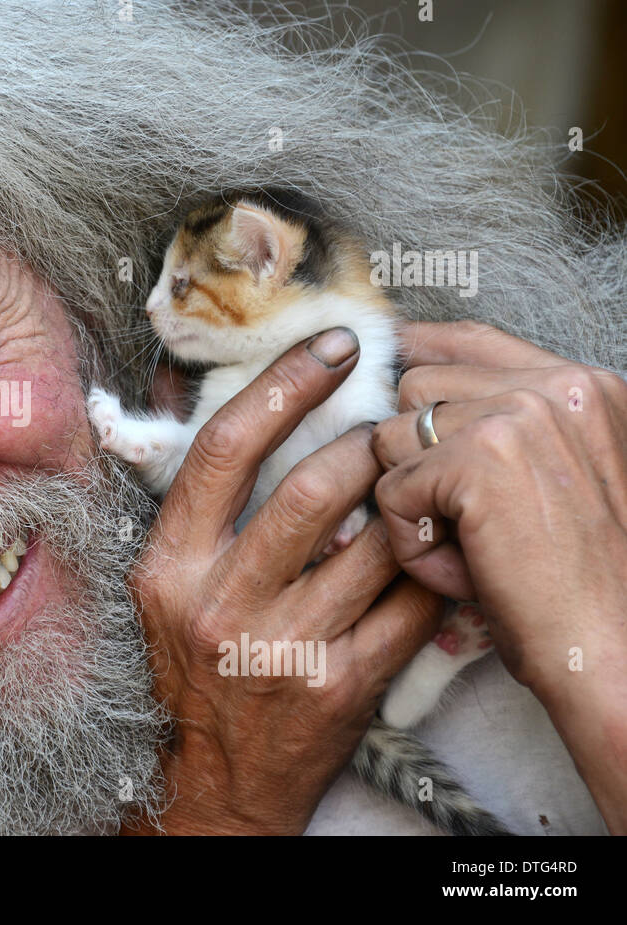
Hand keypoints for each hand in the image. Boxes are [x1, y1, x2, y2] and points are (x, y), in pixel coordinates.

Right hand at [126, 327, 442, 833]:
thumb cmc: (191, 669)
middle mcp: (219, 604)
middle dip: (370, 440)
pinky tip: (429, 547)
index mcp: (169, 566)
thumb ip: (193, 506)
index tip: (333, 347)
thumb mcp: (165, 584)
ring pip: (375, 544)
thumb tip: (212, 401)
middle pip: (315, 490)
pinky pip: (409, 604)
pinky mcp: (341, 687)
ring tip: (416, 478)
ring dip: (407, 500)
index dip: (284, 386)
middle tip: (396, 417)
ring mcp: (283, 648)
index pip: (225, 451)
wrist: (214, 781)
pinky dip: (429, 566)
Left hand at [371, 320, 626, 831]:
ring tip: (468, 550)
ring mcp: (516, 416)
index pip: (468, 338)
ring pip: (390, 436)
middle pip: (414, 386)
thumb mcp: (556, 482)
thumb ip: (505, 428)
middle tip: (464, 523)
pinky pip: (387, 488)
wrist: (615, 652)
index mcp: (582, 386)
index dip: (416, 358)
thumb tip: (408, 391)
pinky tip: (462, 570)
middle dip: (413, 456)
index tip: (385, 373)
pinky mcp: (477, 460)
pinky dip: (407, 540)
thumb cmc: (580, 586)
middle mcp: (555, 386)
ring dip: (409, 502)